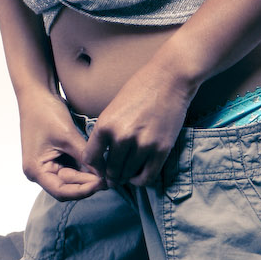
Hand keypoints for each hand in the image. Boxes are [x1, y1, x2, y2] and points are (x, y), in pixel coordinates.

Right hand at [18, 90, 105, 200]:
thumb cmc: (46, 112)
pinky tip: (99, 166)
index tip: (101, 183)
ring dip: (88, 177)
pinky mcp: (56, 157)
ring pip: (72, 179)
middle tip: (110, 179)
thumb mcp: (68, 136)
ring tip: (107, 173)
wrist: (38, 93)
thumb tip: (105, 173)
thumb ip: (86, 156)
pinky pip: (72, 168)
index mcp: (36, 170)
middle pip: (67, 187)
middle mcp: (39, 172)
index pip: (61, 191)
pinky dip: (85, 168)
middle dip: (87, 184)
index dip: (83, 190)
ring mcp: (47, 165)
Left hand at [82, 63, 191, 187]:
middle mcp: (121, 137)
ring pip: (128, 175)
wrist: (169, 78)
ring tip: (127, 173)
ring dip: (126, 178)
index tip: (100, 167)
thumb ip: (106, 131)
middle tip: (114, 176)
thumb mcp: (113, 108)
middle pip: (110, 171)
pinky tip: (138, 174)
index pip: (90, 159)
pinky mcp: (161, 150)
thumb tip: (101, 155)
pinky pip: (147, 177)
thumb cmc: (140, 89)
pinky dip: (140, 180)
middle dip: (111, 176)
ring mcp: (142, 145)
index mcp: (105, 125)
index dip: (94, 166)